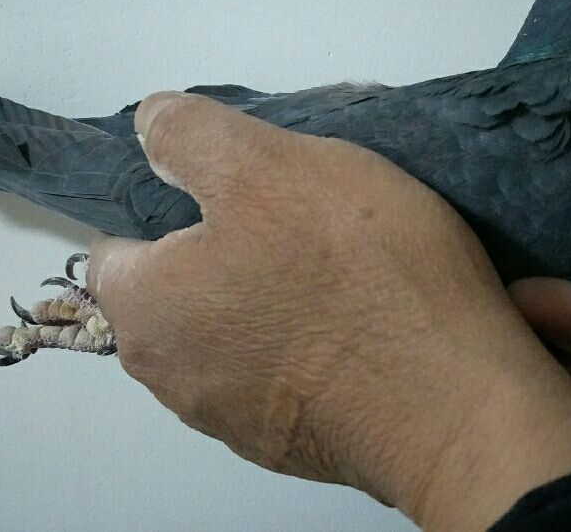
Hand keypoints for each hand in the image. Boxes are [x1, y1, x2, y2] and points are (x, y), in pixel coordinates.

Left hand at [88, 93, 570, 530]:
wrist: (454, 403)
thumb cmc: (353, 273)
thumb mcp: (267, 164)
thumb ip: (191, 137)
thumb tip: (148, 125)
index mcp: (147, 315)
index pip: (116, 250)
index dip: (167, 205)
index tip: (231, 188)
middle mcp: (174, 382)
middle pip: (180, 290)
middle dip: (226, 248)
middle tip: (298, 216)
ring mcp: (235, 422)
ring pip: (235, 330)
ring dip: (270, 295)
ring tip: (341, 263)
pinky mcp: (295, 444)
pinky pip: (284, 371)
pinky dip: (309, 343)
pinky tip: (363, 317)